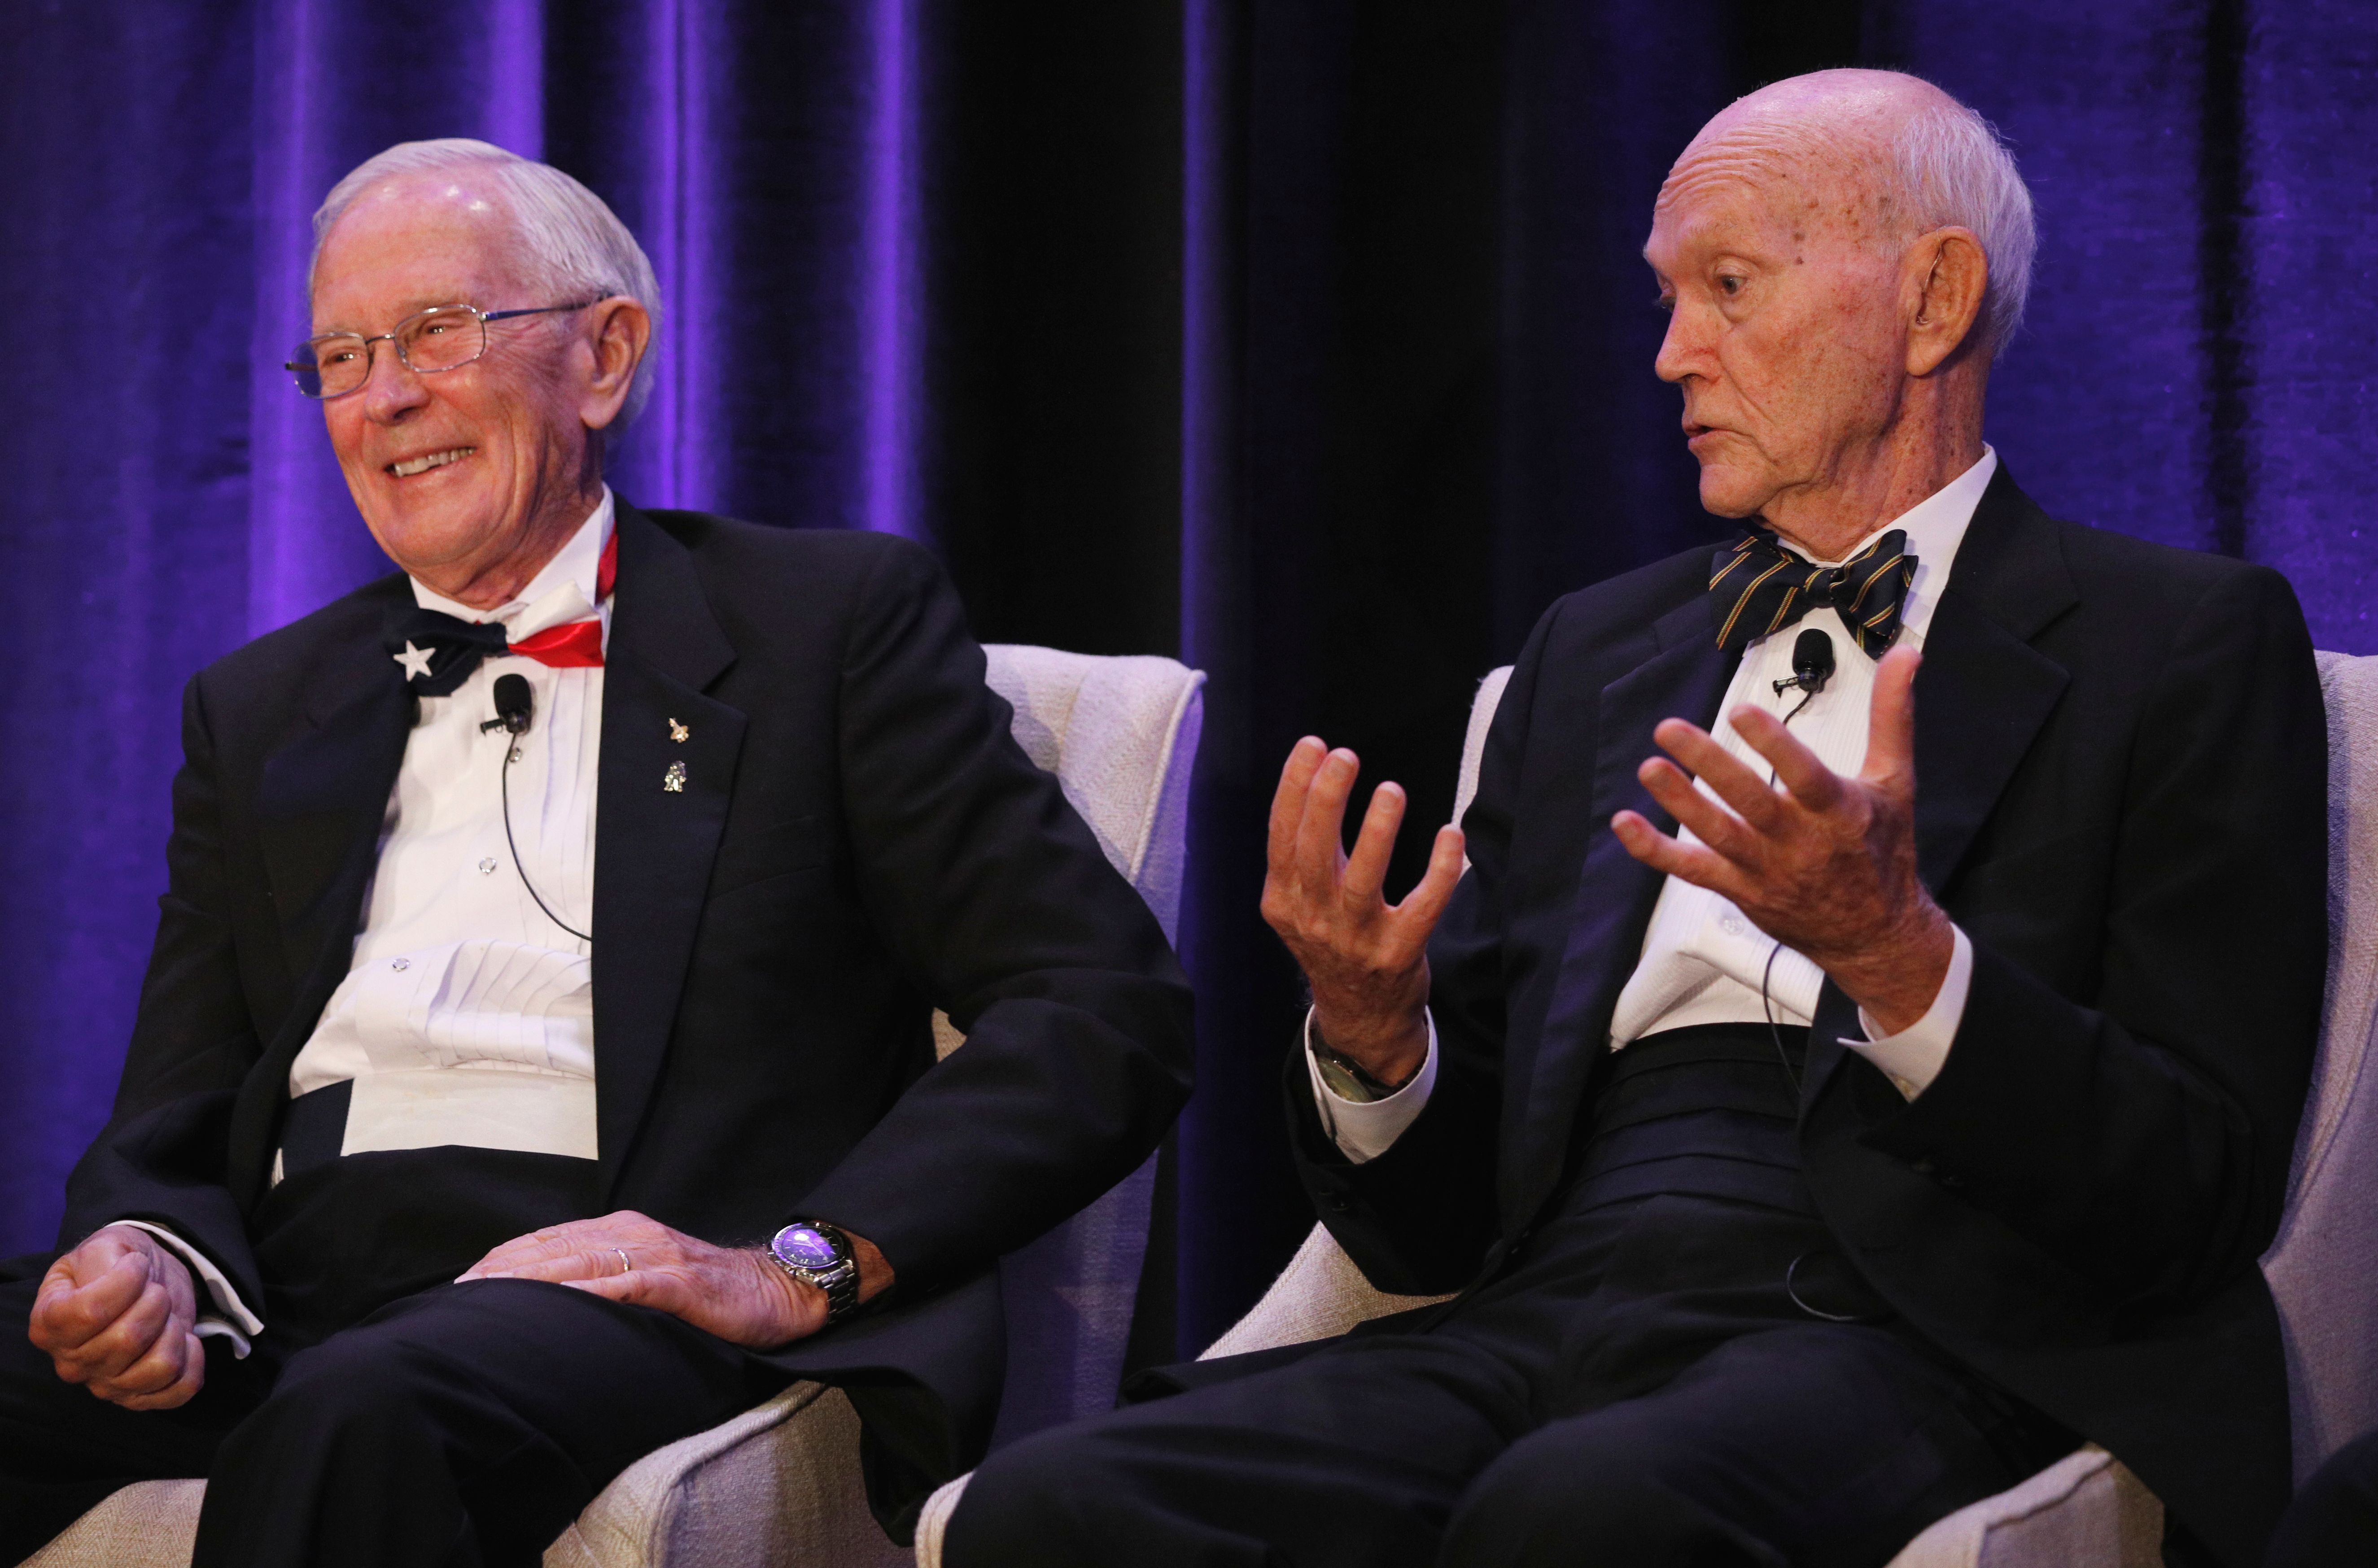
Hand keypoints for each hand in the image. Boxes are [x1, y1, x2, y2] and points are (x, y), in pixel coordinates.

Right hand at [30, 1224, 206, 1409]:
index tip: (135, 1265)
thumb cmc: (116, 1263)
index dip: (125, 1283)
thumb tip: (113, 1282)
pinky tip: (185, 1339)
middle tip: (156, 1289)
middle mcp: (70, 1362)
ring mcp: (105, 1385)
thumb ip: (100, 1261)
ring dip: (175, 1331)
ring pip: (159, 1367)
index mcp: (49, 1324)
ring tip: (167, 1315)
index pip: (88, 1313)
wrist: (143, 1279)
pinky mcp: (140, 1396)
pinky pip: (178, 1390)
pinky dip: (193, 1360)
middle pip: (127, 1339)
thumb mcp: (102, 1246)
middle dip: (156, 1301)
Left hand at [455, 1211, 892, 1348]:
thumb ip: (615, 1279)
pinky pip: (624, 1286)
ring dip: (528, 1279)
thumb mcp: (657, 1277)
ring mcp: (659, 1256)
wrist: (786, 1288)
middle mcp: (637, 1234)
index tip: (464, 1285)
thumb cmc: (720, 1294)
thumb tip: (561, 1302)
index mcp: (628, 1231)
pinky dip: (587, 1293)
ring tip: (486, 1296)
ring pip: (579, 1261)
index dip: (504, 1261)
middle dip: (501, 1271)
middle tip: (457, 1296)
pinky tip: (557, 1303)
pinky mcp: (681, 1283)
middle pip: (554, 1248)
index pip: (551, 1242)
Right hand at [1260, 736, 1465, 1086]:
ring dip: (1377, 834)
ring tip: (1390, 790)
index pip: (1282, 837)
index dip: (1294, 788)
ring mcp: (1356, 941)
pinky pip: (1422, 909)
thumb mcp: (1300, 905)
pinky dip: (1438, 873)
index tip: (1312, 746)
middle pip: (1315, 854)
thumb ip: (1301, 855)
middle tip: (1345, 756)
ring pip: (1363, 883)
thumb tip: (1317, 774)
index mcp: (1284, 902)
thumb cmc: (1333, 941)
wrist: (1360, 1018)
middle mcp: (1314, 921)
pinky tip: (1449, 836)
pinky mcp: (1398, 956)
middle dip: (1327, 800)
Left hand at [1610, 645, 1952, 1033]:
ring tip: (1649, 768)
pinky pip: (1693, 871)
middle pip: (1750, 802)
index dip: (1774, 744)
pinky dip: (1656, 851)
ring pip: (1717, 835)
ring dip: (1680, 803)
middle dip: (1709, 765)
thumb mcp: (1896, 781)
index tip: (1742, 711)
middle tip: (1670, 729)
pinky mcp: (1741, 891)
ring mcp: (1767, 871)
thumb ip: (1892, 716)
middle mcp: (1801, 843)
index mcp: (1839, 811)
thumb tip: (1905, 654)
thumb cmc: (1883, 848)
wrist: (1876, 935)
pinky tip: (1625, 824)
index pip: (1804, 775)